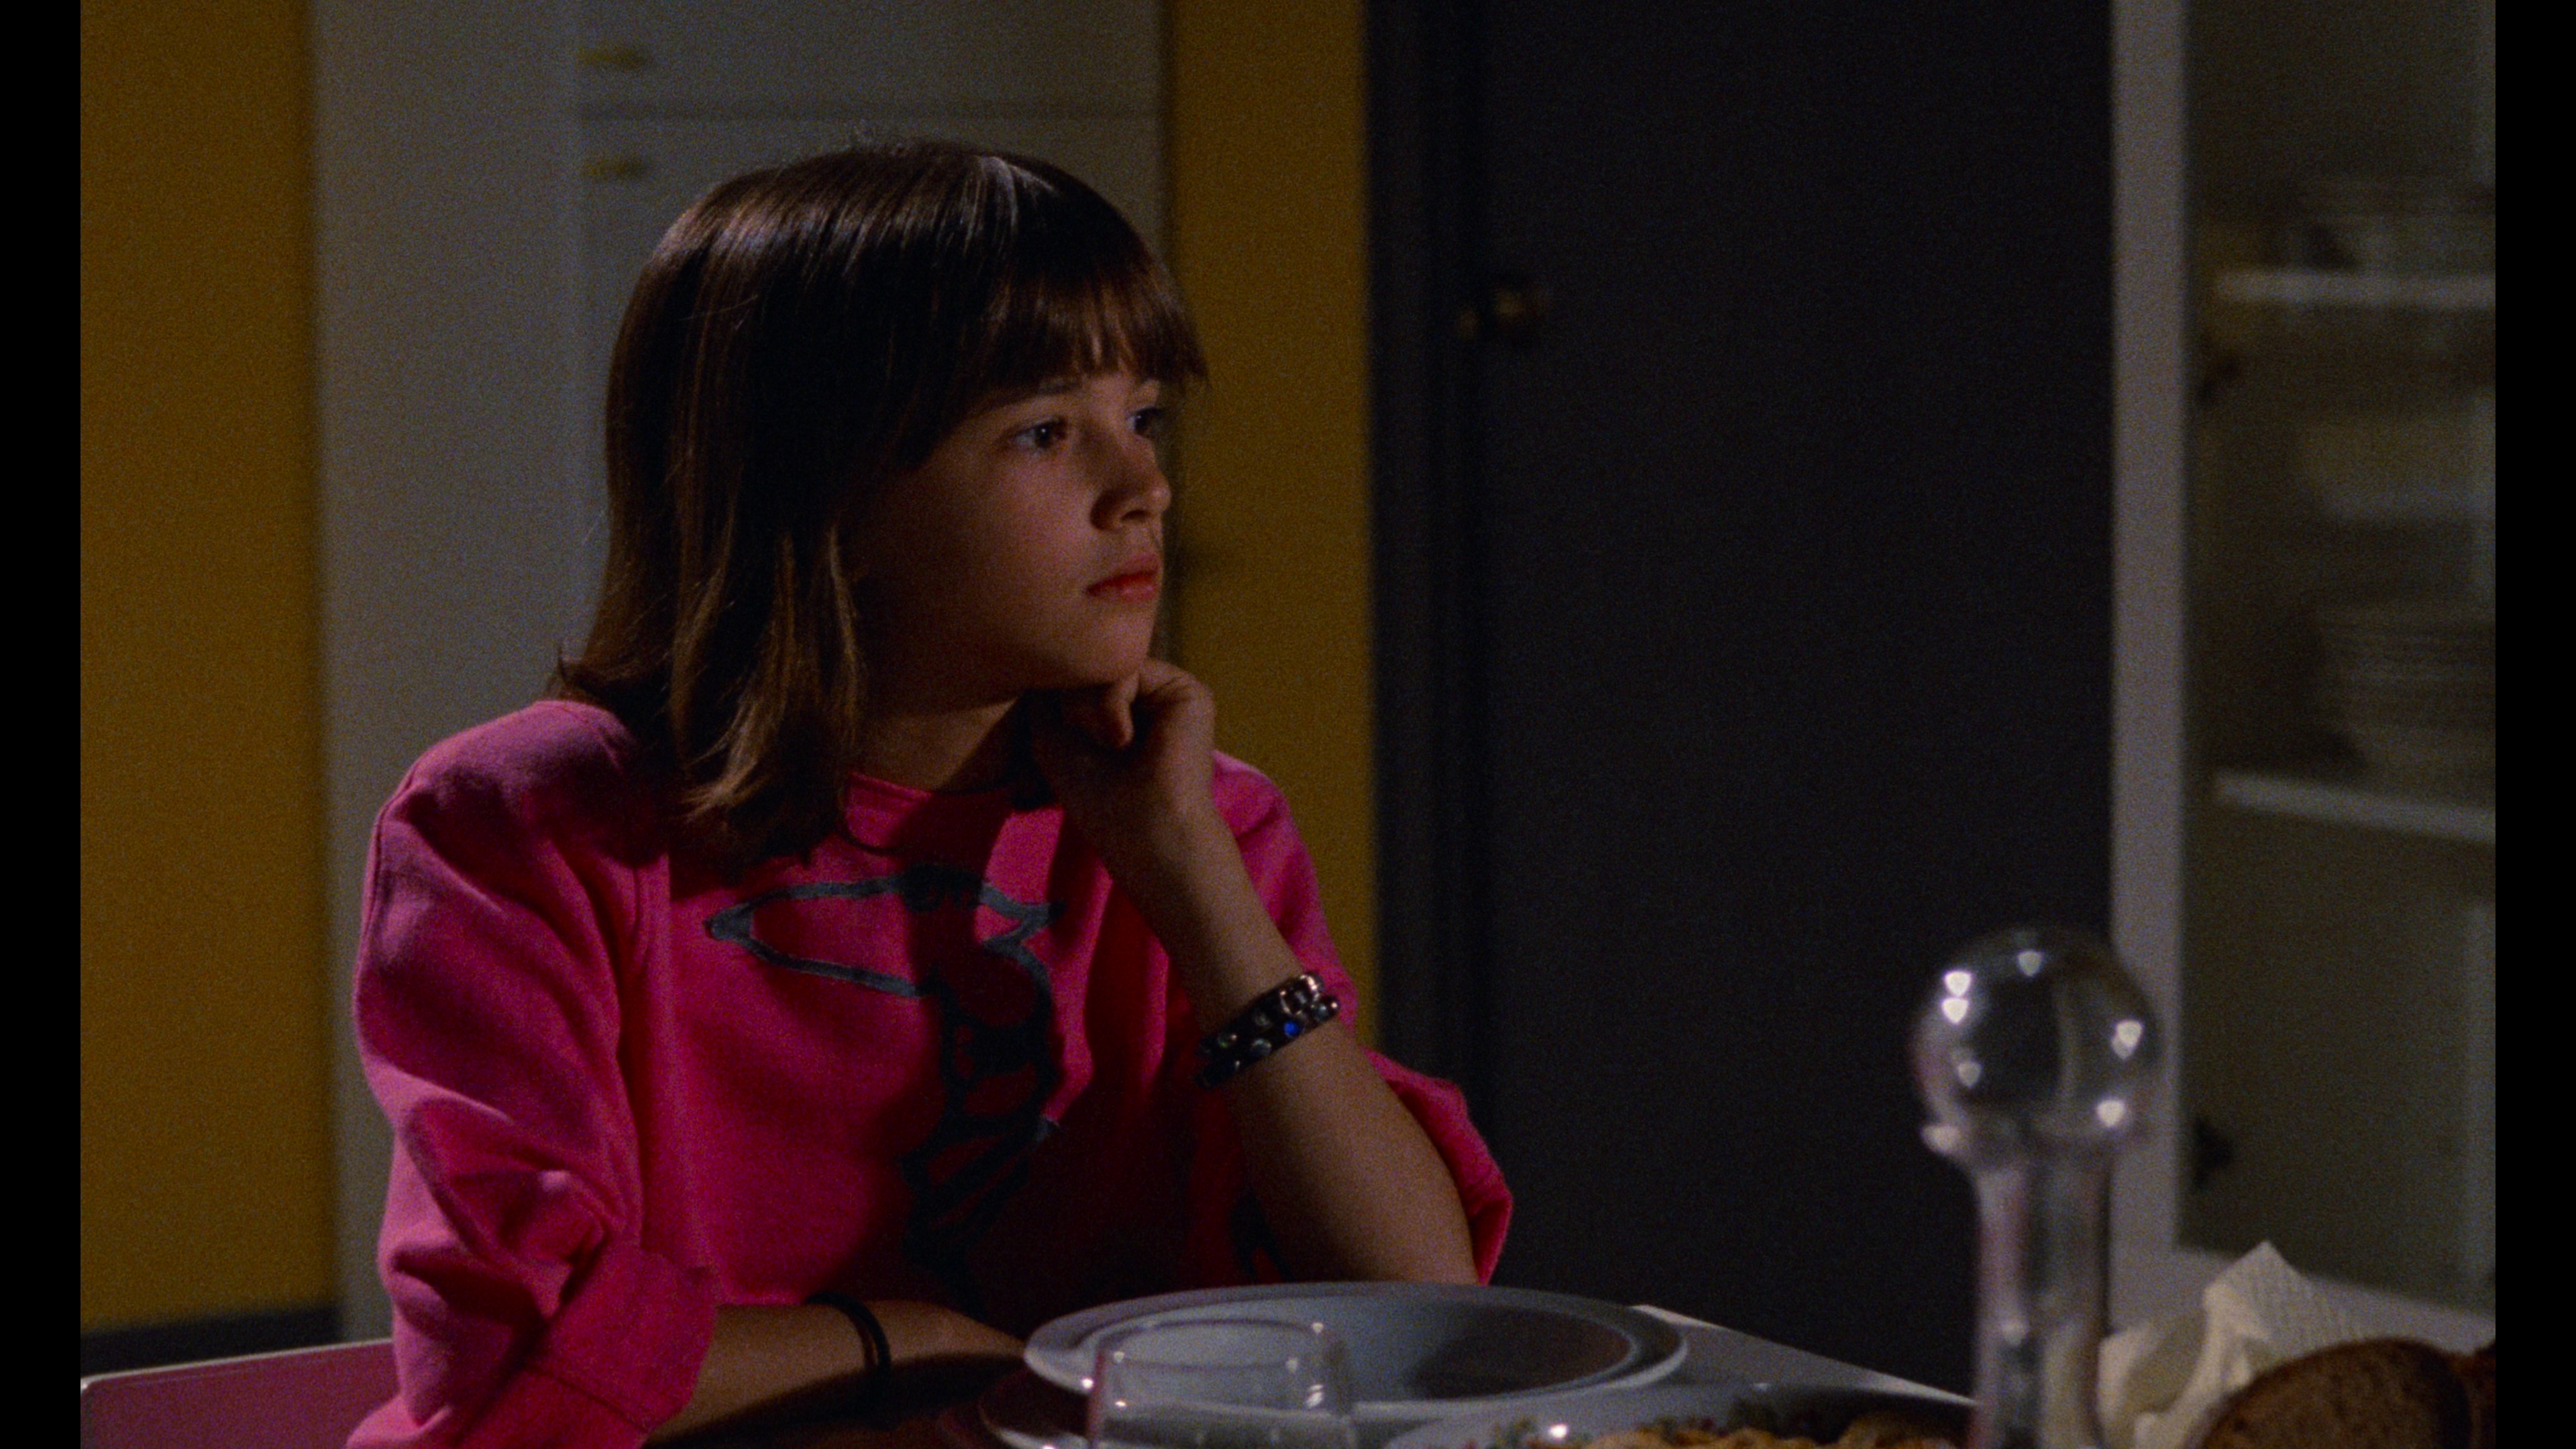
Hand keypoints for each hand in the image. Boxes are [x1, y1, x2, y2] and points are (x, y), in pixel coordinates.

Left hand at [1028, 659, 1232, 905]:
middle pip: (1085, 665)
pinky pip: (1126, 668)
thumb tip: (1056, 643)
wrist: (1142, 830)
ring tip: (1106, 745)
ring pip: (1102, 663)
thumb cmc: (1096, 798)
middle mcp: (1145, 699)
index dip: (1053, 704)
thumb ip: (1051, 687)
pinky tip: (1122, 740)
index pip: (1072, 677)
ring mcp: (1168, 693)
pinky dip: (1108, 703)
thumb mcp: (1051, 734)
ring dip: (1085, 706)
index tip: (1061, 746)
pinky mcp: (1187, 692)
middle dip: (1068, 703)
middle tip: (1086, 747)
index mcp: (1118, 712)